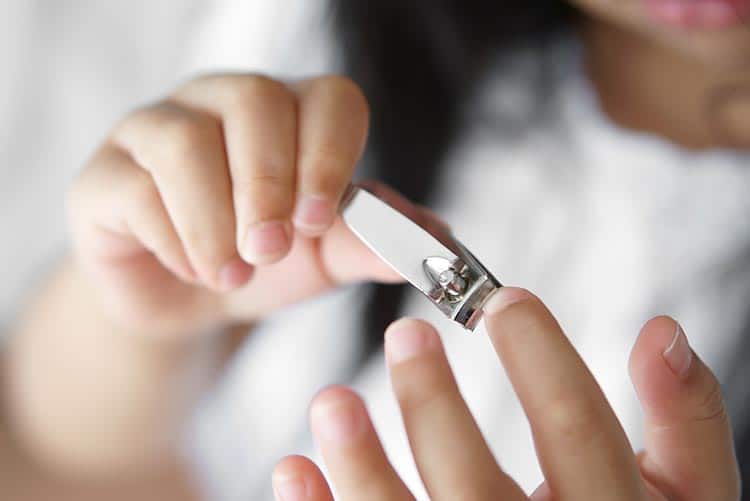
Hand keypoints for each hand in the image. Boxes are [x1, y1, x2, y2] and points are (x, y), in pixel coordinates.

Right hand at [66, 74, 404, 337]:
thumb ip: (372, 243)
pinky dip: (173, 240)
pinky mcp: (105, 173)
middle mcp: (223, 104)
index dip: (330, 152)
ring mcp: (157, 129)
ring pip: (184, 142)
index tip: (318, 219)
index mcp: (291, 115)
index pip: (329, 97)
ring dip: (216, 220)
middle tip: (271, 250)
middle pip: (254, 101)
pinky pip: (134, 189)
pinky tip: (193, 270)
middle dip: (267, 185)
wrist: (189, 305)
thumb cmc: (262, 266)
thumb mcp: (325, 259)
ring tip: (232, 273)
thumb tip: (434, 239)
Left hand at [272, 288, 739, 500]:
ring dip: (359, 464)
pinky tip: (294, 469)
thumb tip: (663, 334)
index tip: (501, 299)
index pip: (575, 429)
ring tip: (331, 400)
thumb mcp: (687, 497)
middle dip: (432, 403)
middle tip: (403, 334)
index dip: (539, 356)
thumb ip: (685, 421)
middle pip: (473, 482)